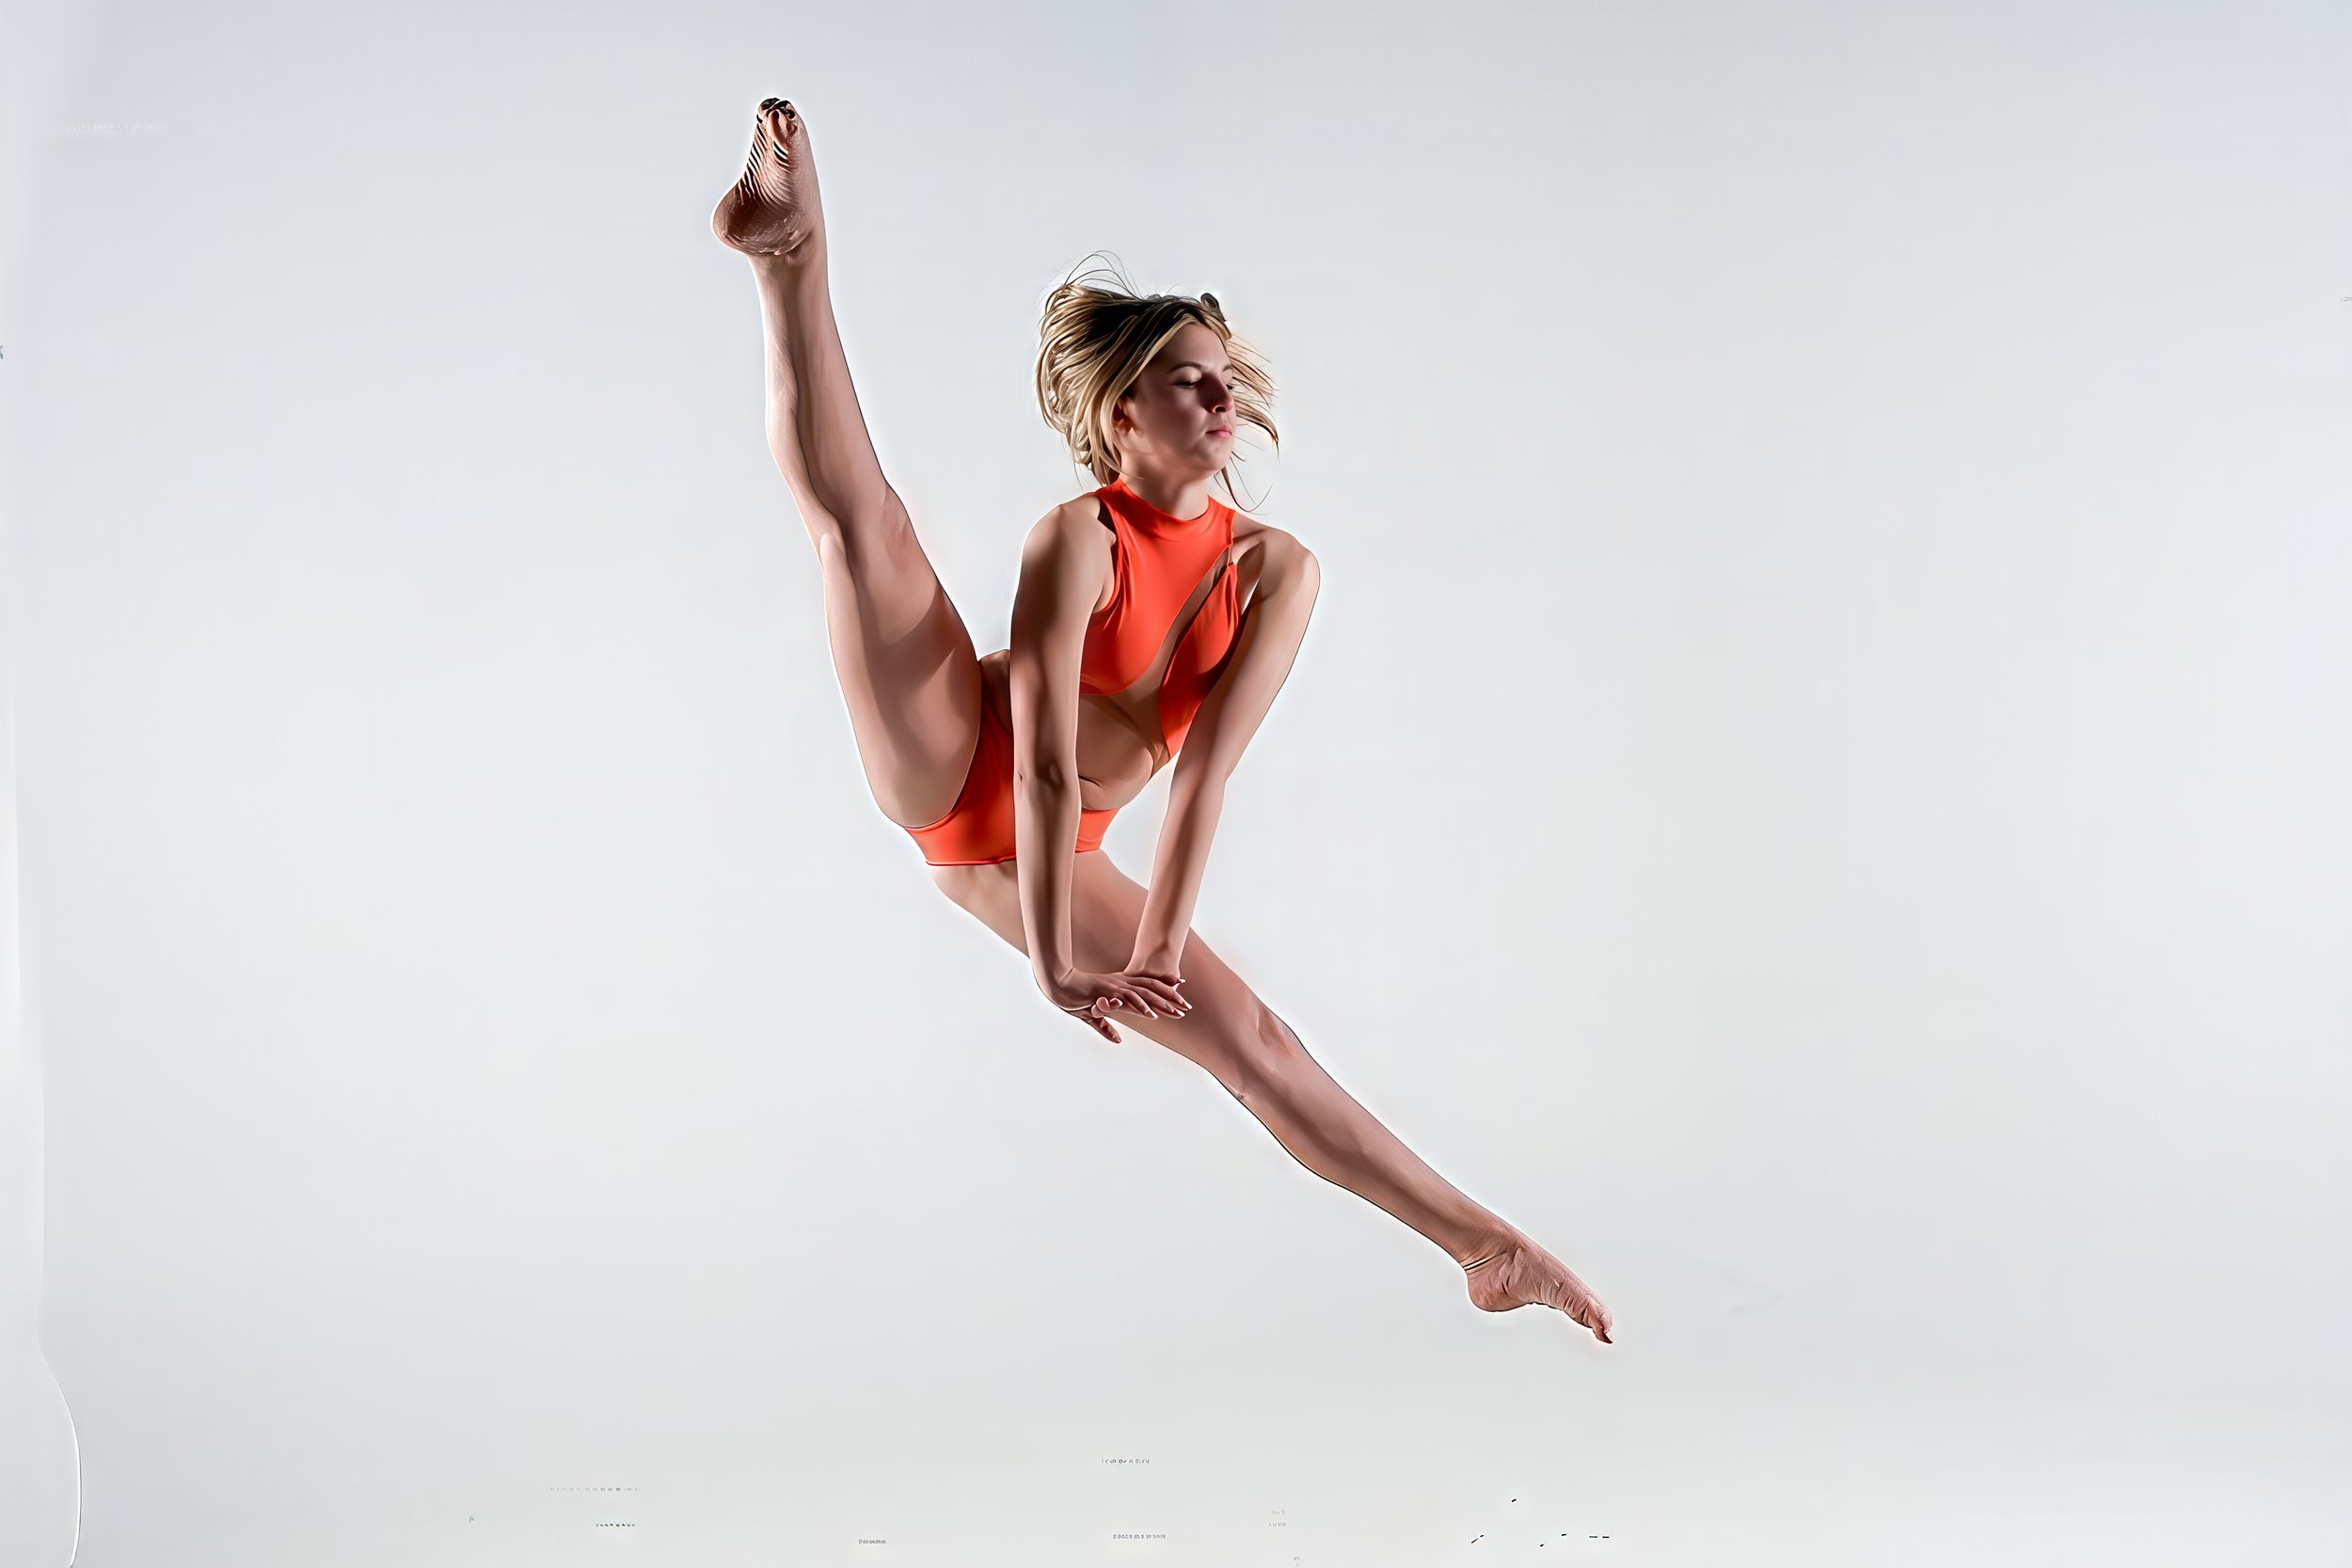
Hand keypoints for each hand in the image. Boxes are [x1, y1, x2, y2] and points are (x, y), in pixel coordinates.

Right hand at [1040, 965, 1190, 1042]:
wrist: (1056, 983)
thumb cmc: (1070, 996)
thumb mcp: (1091, 1016)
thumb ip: (1105, 1027)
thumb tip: (1118, 1040)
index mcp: (1117, 986)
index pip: (1145, 985)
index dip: (1162, 987)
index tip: (1180, 989)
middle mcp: (1119, 984)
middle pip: (1151, 988)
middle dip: (1169, 997)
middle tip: (1186, 1007)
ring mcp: (1114, 987)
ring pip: (1143, 993)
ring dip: (1160, 1002)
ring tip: (1176, 1011)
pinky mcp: (1106, 992)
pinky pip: (1126, 999)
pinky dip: (1139, 1006)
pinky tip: (1151, 1014)